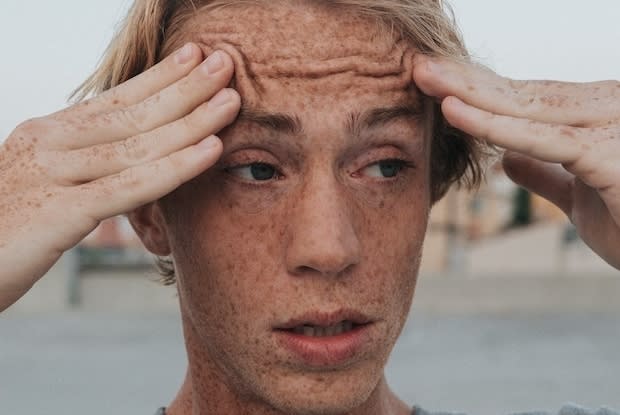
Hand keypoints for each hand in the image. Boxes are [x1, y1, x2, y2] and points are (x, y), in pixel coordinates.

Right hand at [0, 44, 239, 311]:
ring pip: (136, 145)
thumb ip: (84, 167)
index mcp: (47, 135)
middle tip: (226, 64)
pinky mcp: (56, 213)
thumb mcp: (44, 185)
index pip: (114, 100)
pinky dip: (174, 168)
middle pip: (132, 114)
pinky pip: (128, 187)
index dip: (159, 78)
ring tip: (231, 101)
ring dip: (191, 121)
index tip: (196, 57)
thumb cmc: (4, 231)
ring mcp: (51, 175)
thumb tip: (130, 156)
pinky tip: (210, 151)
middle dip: (185, 88)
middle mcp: (48, 145)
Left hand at [413, 56, 619, 269]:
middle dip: (465, 79)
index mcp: (593, 116)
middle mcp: (604, 108)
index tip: (435, 82)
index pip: (526, 99)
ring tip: (423, 77)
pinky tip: (455, 112)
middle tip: (414, 65)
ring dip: (470, 92)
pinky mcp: (612, 154)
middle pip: (521, 93)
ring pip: (526, 108)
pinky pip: (542, 138)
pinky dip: (495, 126)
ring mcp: (610, 127)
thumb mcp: (581, 194)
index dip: (479, 90)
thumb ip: (545, 173)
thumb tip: (505, 160)